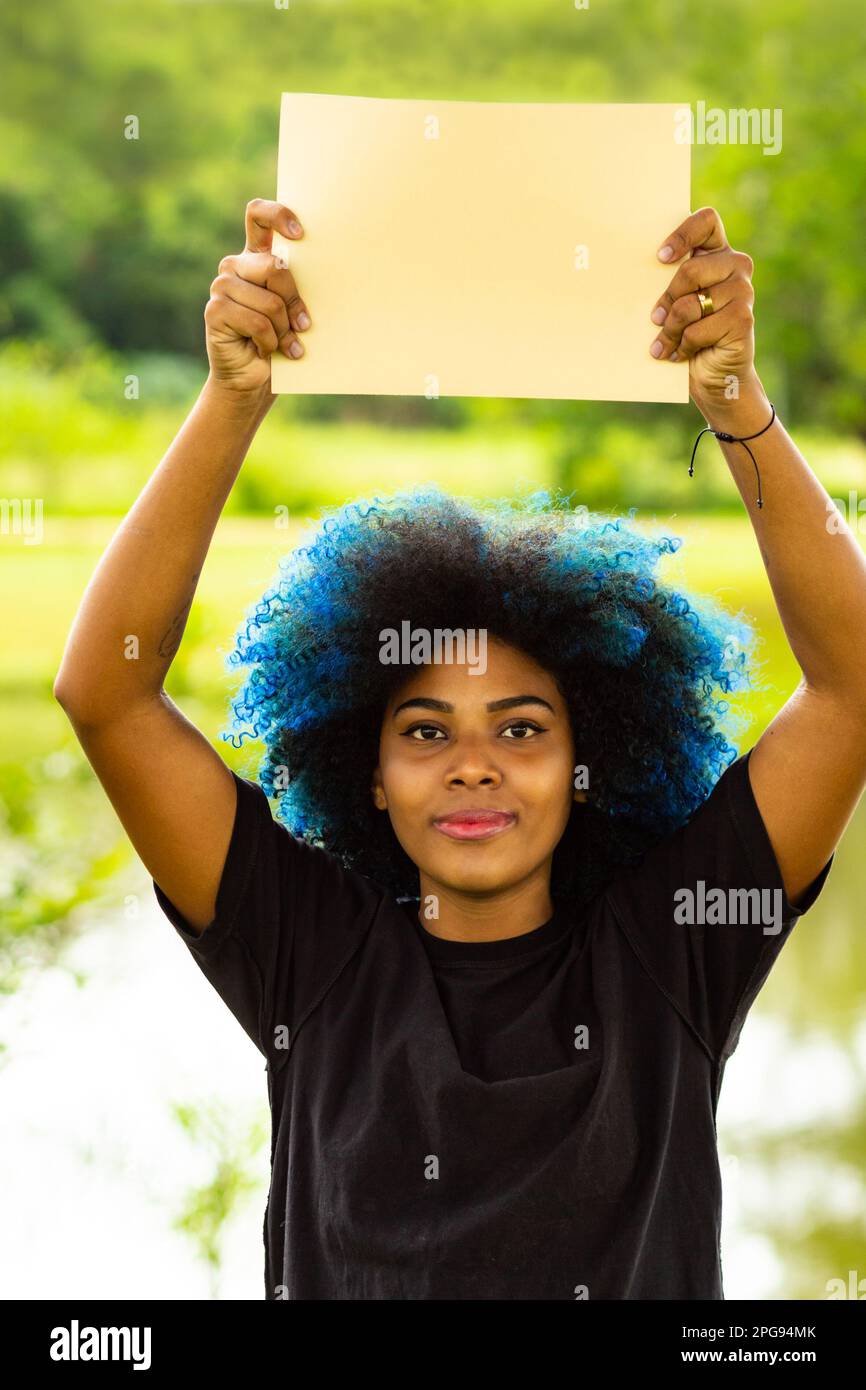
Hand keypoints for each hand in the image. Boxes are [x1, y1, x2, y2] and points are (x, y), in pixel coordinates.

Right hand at [204, 198, 311, 392]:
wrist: (253, 380)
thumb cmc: (280, 343)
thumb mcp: (293, 311)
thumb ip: (296, 288)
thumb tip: (325, 271)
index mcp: (256, 258)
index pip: (259, 217)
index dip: (278, 216)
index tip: (300, 234)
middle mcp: (236, 266)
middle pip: (274, 267)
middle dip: (294, 301)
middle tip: (302, 325)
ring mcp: (222, 286)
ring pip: (270, 301)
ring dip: (282, 329)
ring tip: (281, 343)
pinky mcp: (215, 310)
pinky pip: (257, 322)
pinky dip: (269, 342)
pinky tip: (265, 350)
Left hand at [649, 206, 758, 412]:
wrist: (714, 376)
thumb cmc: (688, 335)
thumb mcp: (674, 304)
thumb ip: (668, 282)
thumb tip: (630, 270)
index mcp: (717, 253)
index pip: (707, 221)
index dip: (682, 234)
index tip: (660, 258)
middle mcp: (735, 266)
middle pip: (690, 269)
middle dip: (666, 299)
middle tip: (655, 320)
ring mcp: (743, 291)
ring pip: (690, 304)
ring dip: (670, 329)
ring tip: (665, 343)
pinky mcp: (743, 319)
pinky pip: (698, 329)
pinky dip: (683, 345)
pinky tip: (683, 353)